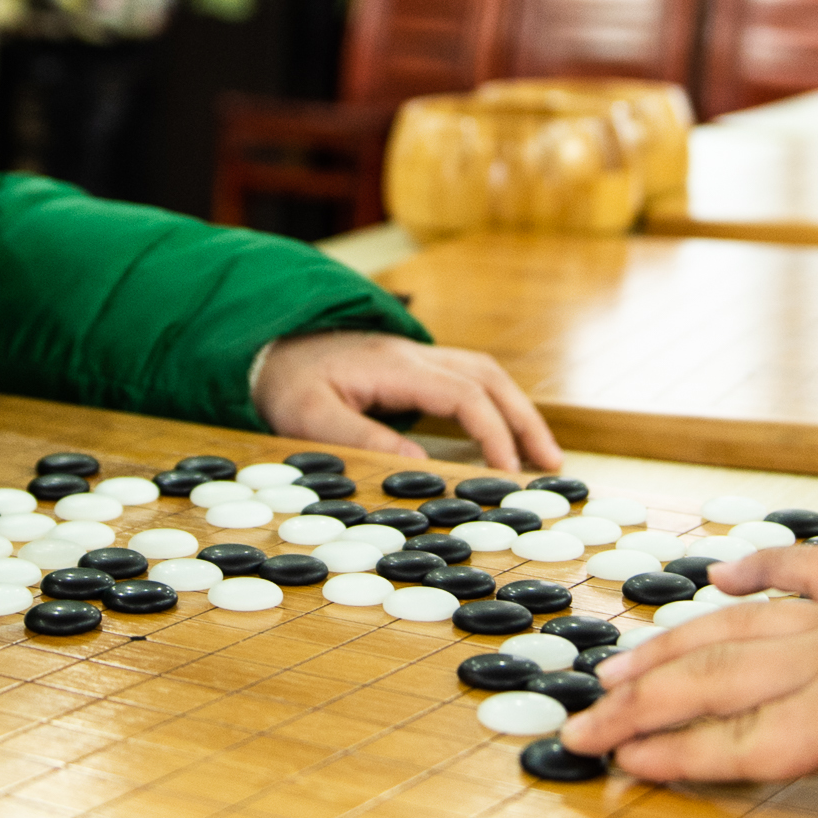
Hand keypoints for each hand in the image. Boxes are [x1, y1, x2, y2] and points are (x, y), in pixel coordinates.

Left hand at [252, 331, 561, 471]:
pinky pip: (469, 378)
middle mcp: (414, 354)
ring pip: (486, 373)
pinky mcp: (412, 366)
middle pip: (489, 376)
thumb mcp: (310, 417)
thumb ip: (363, 438)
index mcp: (393, 366)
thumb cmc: (286, 383)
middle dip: (525, 420)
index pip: (463, 394)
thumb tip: (422, 463)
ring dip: (517, 411)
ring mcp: (416, 356)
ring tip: (541, 456)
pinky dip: (496, 405)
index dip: (493, 432)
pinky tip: (503, 436)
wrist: (265, 344)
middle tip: (552, 466)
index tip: (509, 473)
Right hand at [562, 524, 817, 802]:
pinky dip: (761, 572)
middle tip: (574, 725)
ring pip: (746, 631)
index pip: (749, 738)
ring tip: (613, 662)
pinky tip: (728, 572)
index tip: (612, 765)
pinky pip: (810, 577)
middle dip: (643, 706)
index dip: (678, 755)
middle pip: (723, 681)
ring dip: (675, 648)